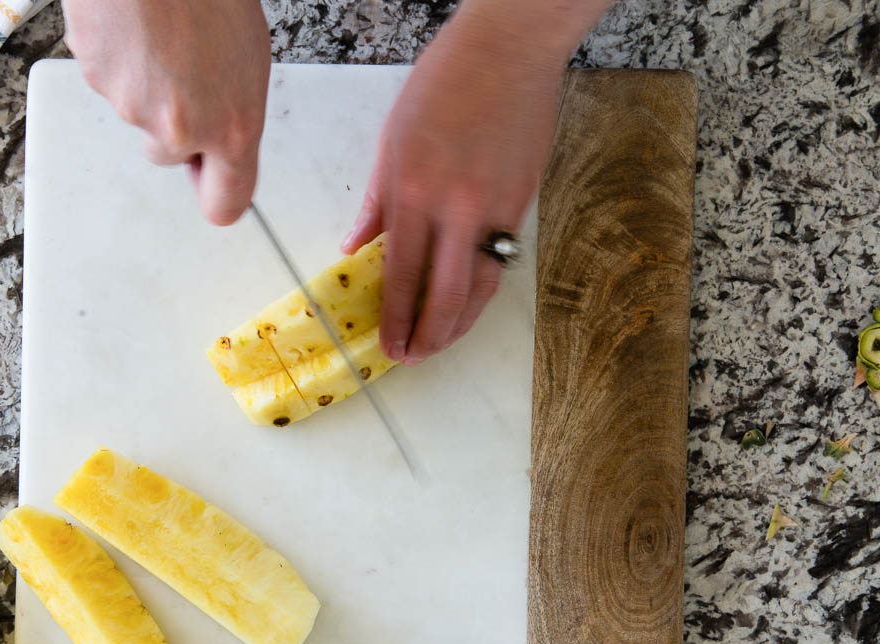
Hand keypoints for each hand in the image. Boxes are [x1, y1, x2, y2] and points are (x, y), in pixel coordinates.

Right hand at [63, 0, 270, 224]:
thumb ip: (235, 110)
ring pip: (140, 114)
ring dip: (150, 84)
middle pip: (172, 155)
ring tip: (164, 34)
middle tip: (188, 74)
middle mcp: (181, 128)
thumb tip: (225, 134)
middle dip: (177, 127)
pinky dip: (121, 59)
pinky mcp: (97, 79)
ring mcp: (133, 107)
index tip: (215, 185)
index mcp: (232, 127)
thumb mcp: (249, 56)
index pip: (226, 202)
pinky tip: (138, 26)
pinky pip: (111, 80)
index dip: (217, 193)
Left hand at [340, 7, 566, 364]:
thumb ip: (376, 201)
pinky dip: (483, 288)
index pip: (399, 272)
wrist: (510, 48)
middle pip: (444, 292)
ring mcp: (495, 206)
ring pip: (481, 285)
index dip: (394, 316)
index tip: (388, 345)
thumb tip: (355, 247)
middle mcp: (455, 204)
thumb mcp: (393, 137)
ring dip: (460, 323)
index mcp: (413, 186)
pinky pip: (500, 259)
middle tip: (414, 358)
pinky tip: (470, 303)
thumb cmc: (446, 80)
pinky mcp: (523, 201)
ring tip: (441, 344)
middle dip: (428, 334)